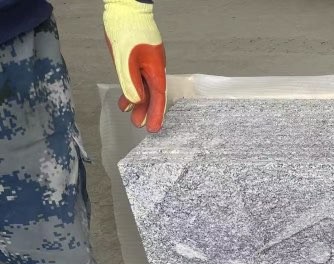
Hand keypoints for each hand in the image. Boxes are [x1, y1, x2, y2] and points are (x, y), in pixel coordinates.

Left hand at [103, 0, 165, 131]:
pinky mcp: (136, 59)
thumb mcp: (124, 57)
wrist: (125, 7)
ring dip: (138, 102)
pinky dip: (132, 90)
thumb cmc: (127, 28)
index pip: (157, 97)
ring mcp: (145, 63)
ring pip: (144, 88)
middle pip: (152, 94)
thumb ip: (130, 80)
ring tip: (131, 116)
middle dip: (147, 111)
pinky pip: (137, 79)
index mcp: (154, 69)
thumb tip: (136, 100)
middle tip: (139, 125)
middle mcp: (152, 68)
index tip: (154, 128)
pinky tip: (125, 99)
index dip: (156, 114)